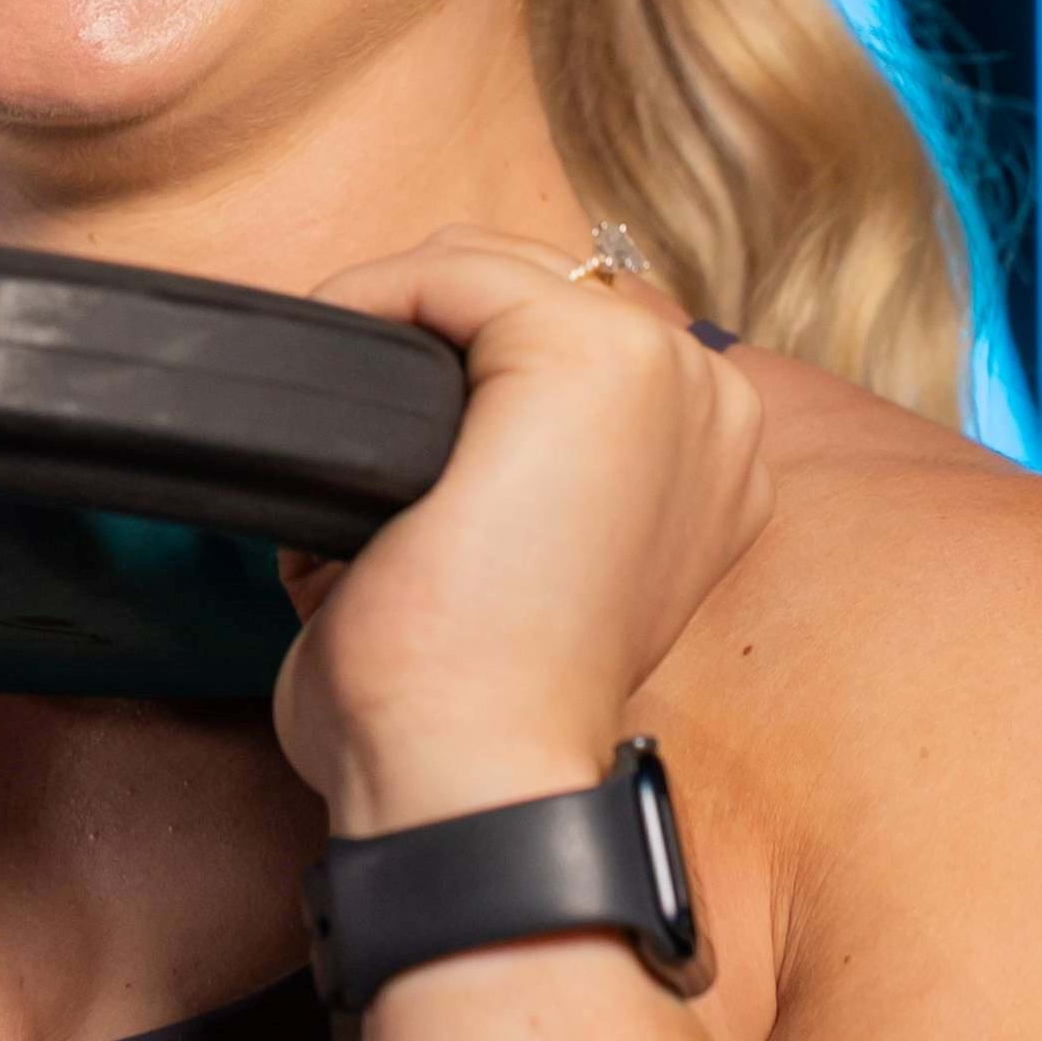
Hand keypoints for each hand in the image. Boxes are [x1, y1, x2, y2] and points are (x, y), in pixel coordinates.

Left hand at [274, 229, 778, 838]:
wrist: (474, 771)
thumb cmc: (470, 710)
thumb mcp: (505, 579)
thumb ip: (491, 484)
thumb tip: (376, 447)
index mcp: (707, 460)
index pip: (567, 335)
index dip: (453, 361)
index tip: (376, 433)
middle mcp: (711, 406)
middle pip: (535, 286)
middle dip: (424, 331)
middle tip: (344, 423)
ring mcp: (668, 374)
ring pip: (491, 269)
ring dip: (394, 319)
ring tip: (332, 414)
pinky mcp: (595, 356)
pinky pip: (451, 272)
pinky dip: (367, 303)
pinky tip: (329, 370)